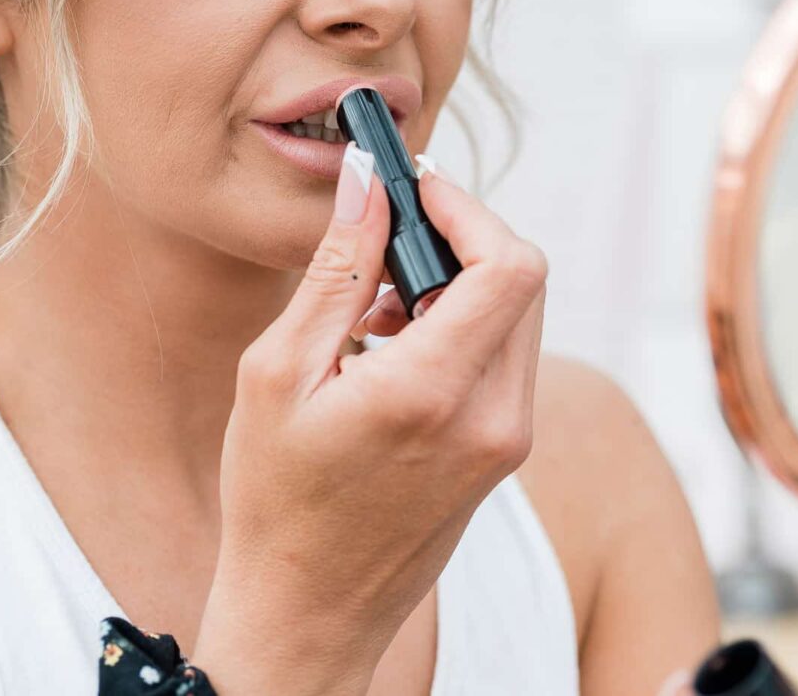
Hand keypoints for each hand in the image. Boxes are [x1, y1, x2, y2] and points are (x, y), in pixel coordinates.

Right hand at [193, 153, 547, 695]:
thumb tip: (368, 182)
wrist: (309, 614)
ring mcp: (508, 439)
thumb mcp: (277, 374)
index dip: (469, 209)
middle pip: (523, 278)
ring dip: (460, 281)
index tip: (414, 189)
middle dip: (462, 237)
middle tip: (387, 238)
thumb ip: (335, 269)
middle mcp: (493, 416)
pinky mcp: (506, 451)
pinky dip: (463, 324)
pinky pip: (507, 355)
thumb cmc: (274, 500)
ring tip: (374, 303)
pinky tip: (394, 342)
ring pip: (519, 313)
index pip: (508, 265)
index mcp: (433, 392)